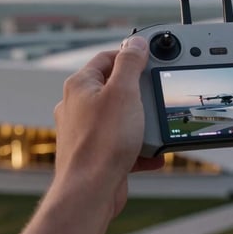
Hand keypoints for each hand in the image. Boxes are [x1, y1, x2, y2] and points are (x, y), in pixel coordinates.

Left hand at [54, 36, 163, 217]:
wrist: (90, 190)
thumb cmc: (102, 142)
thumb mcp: (124, 92)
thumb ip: (130, 63)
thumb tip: (135, 42)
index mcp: (80, 85)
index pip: (106, 58)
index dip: (129, 55)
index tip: (149, 58)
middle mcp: (77, 106)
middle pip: (114, 88)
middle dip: (138, 93)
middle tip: (154, 94)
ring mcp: (85, 131)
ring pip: (119, 118)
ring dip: (140, 122)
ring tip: (152, 127)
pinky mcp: (95, 154)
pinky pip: (121, 144)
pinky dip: (139, 147)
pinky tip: (153, 153)